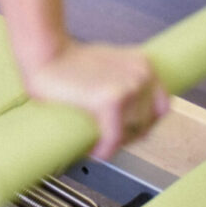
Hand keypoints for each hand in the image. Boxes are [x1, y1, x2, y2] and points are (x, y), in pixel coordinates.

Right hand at [22, 40, 169, 158]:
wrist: (44, 53)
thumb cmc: (67, 59)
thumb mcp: (107, 62)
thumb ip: (123, 78)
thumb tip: (126, 108)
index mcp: (144, 64)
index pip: (161, 106)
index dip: (144, 122)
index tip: (129, 129)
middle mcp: (142, 75)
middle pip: (147, 123)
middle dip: (128, 135)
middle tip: (108, 139)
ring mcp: (128, 87)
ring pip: (131, 133)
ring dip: (116, 143)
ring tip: (98, 143)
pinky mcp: (111, 100)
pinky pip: (114, 139)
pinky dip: (105, 150)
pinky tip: (94, 153)